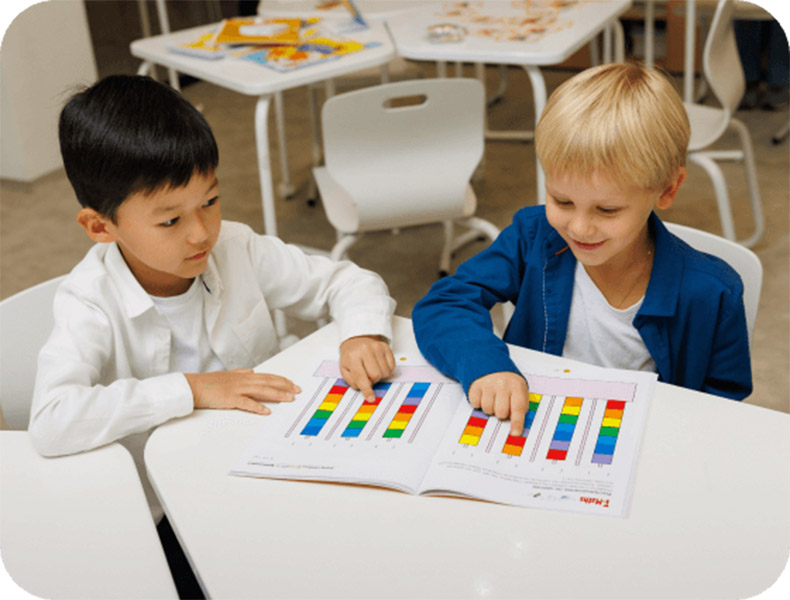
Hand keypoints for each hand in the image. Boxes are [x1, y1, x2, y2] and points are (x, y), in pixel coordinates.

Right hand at [185, 369, 299, 414]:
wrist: (193, 386)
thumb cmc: (209, 382)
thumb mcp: (227, 375)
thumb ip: (241, 373)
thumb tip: (252, 371)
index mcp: (244, 375)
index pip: (267, 376)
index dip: (281, 380)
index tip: (293, 384)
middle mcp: (243, 380)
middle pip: (269, 382)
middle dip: (285, 386)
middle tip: (298, 391)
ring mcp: (237, 389)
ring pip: (262, 390)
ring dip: (277, 394)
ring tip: (289, 399)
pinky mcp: (230, 398)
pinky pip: (246, 403)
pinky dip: (257, 407)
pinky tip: (266, 411)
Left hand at [339, 335, 395, 401]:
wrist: (355, 342)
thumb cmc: (350, 357)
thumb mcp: (345, 370)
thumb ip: (353, 381)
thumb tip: (365, 389)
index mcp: (352, 357)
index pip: (360, 377)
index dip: (366, 390)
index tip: (371, 398)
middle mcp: (365, 350)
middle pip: (376, 375)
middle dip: (373, 380)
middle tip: (368, 376)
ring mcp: (376, 347)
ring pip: (385, 372)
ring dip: (380, 375)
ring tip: (373, 369)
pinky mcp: (385, 347)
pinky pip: (392, 366)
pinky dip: (387, 369)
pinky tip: (379, 365)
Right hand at [468, 372, 528, 435]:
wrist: (492, 364)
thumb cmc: (508, 383)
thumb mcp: (519, 391)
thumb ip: (520, 407)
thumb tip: (517, 428)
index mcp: (517, 386)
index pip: (518, 408)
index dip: (517, 422)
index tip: (515, 433)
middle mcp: (502, 384)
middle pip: (501, 412)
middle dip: (501, 413)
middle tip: (502, 405)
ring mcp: (488, 384)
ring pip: (487, 410)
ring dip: (490, 408)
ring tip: (493, 399)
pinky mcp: (475, 385)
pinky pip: (476, 404)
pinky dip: (479, 403)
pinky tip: (484, 395)